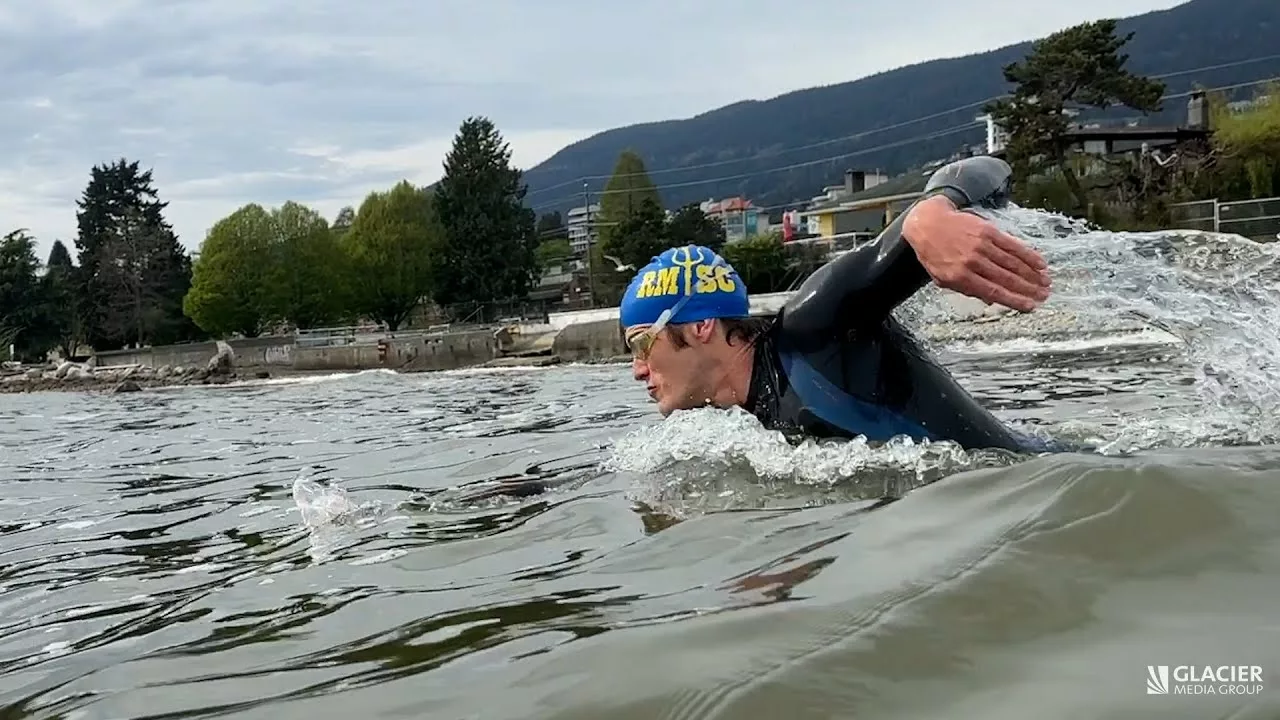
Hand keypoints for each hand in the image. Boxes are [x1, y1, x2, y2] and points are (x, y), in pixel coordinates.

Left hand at [903, 195, 1050, 312]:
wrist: (928, 223)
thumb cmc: (934, 254)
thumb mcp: (943, 278)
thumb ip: (967, 290)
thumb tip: (992, 301)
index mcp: (961, 277)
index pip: (994, 292)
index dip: (1014, 300)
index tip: (1030, 306)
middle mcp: (973, 262)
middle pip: (1007, 279)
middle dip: (1029, 289)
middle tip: (1044, 296)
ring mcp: (981, 246)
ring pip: (1013, 263)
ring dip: (1032, 274)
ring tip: (1046, 283)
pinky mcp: (988, 231)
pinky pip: (1012, 245)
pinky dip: (1028, 255)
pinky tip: (1040, 263)